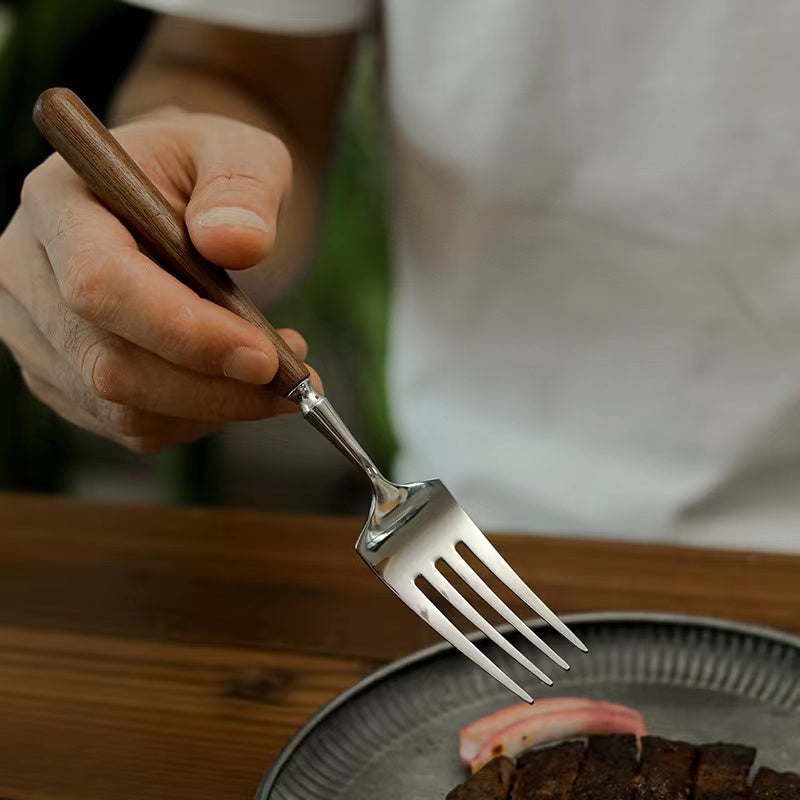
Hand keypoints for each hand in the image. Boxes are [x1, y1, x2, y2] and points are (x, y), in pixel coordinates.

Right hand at [0, 108, 313, 452]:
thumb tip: (238, 243)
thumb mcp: (238, 150)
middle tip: (294, 379)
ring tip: (277, 368)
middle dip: (214, 387)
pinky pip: (135, 427)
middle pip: (111, 366)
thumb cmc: (204, 171)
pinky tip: (237, 383)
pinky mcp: (65, 378)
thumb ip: (243, 186)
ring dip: (217, 406)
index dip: (185, 333)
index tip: (263, 357)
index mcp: (59, 203)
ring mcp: (39, 336)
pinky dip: (201, 417)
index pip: (101, 286)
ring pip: (125, 410)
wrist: (174, 201)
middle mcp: (27, 274)